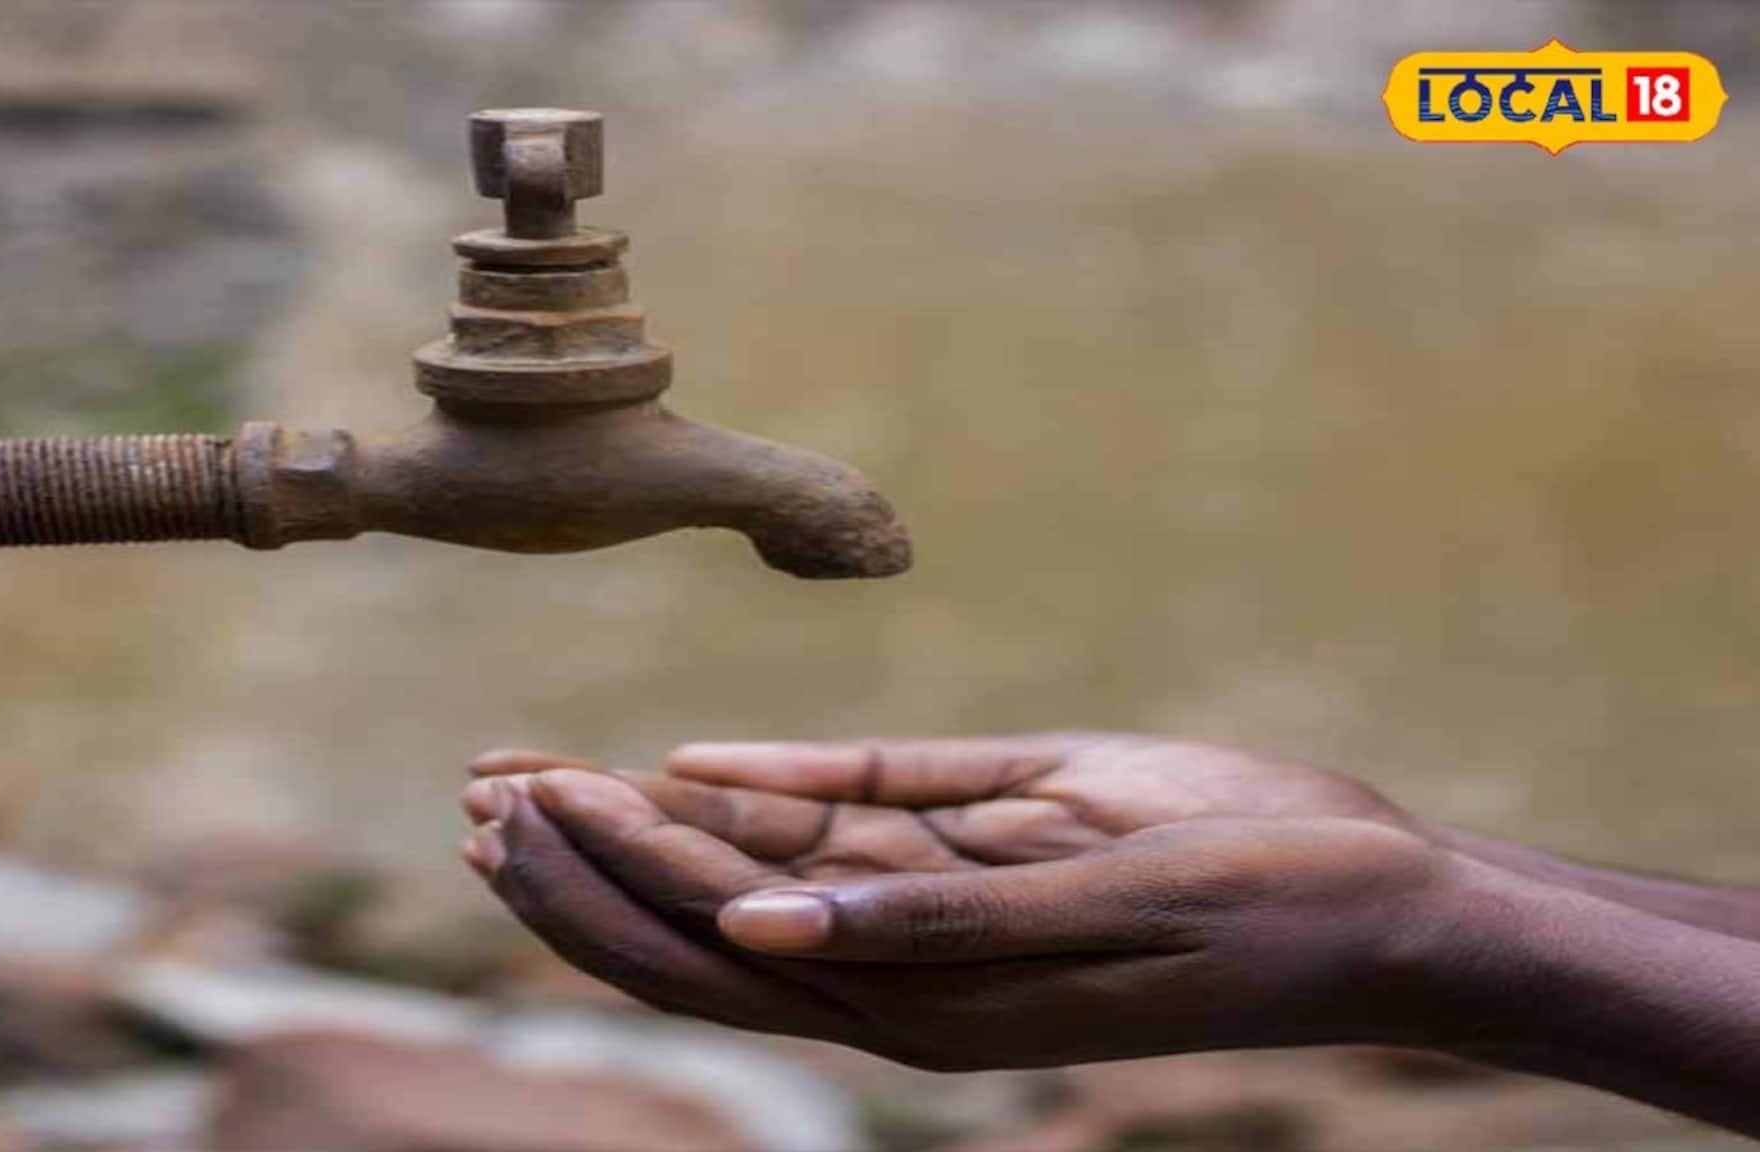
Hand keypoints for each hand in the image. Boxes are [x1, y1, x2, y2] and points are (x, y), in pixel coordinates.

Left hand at [472, 734, 1413, 878]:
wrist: (1378, 907)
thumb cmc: (1258, 904)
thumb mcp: (1096, 905)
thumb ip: (925, 919)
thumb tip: (756, 931)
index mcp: (922, 1001)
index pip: (716, 950)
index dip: (607, 882)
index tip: (519, 802)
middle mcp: (908, 967)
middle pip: (703, 926)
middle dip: (585, 863)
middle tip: (480, 790)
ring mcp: (940, 911)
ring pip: (756, 876)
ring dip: (644, 828)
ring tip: (533, 777)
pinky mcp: (981, 847)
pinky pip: (848, 823)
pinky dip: (761, 797)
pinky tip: (685, 769)